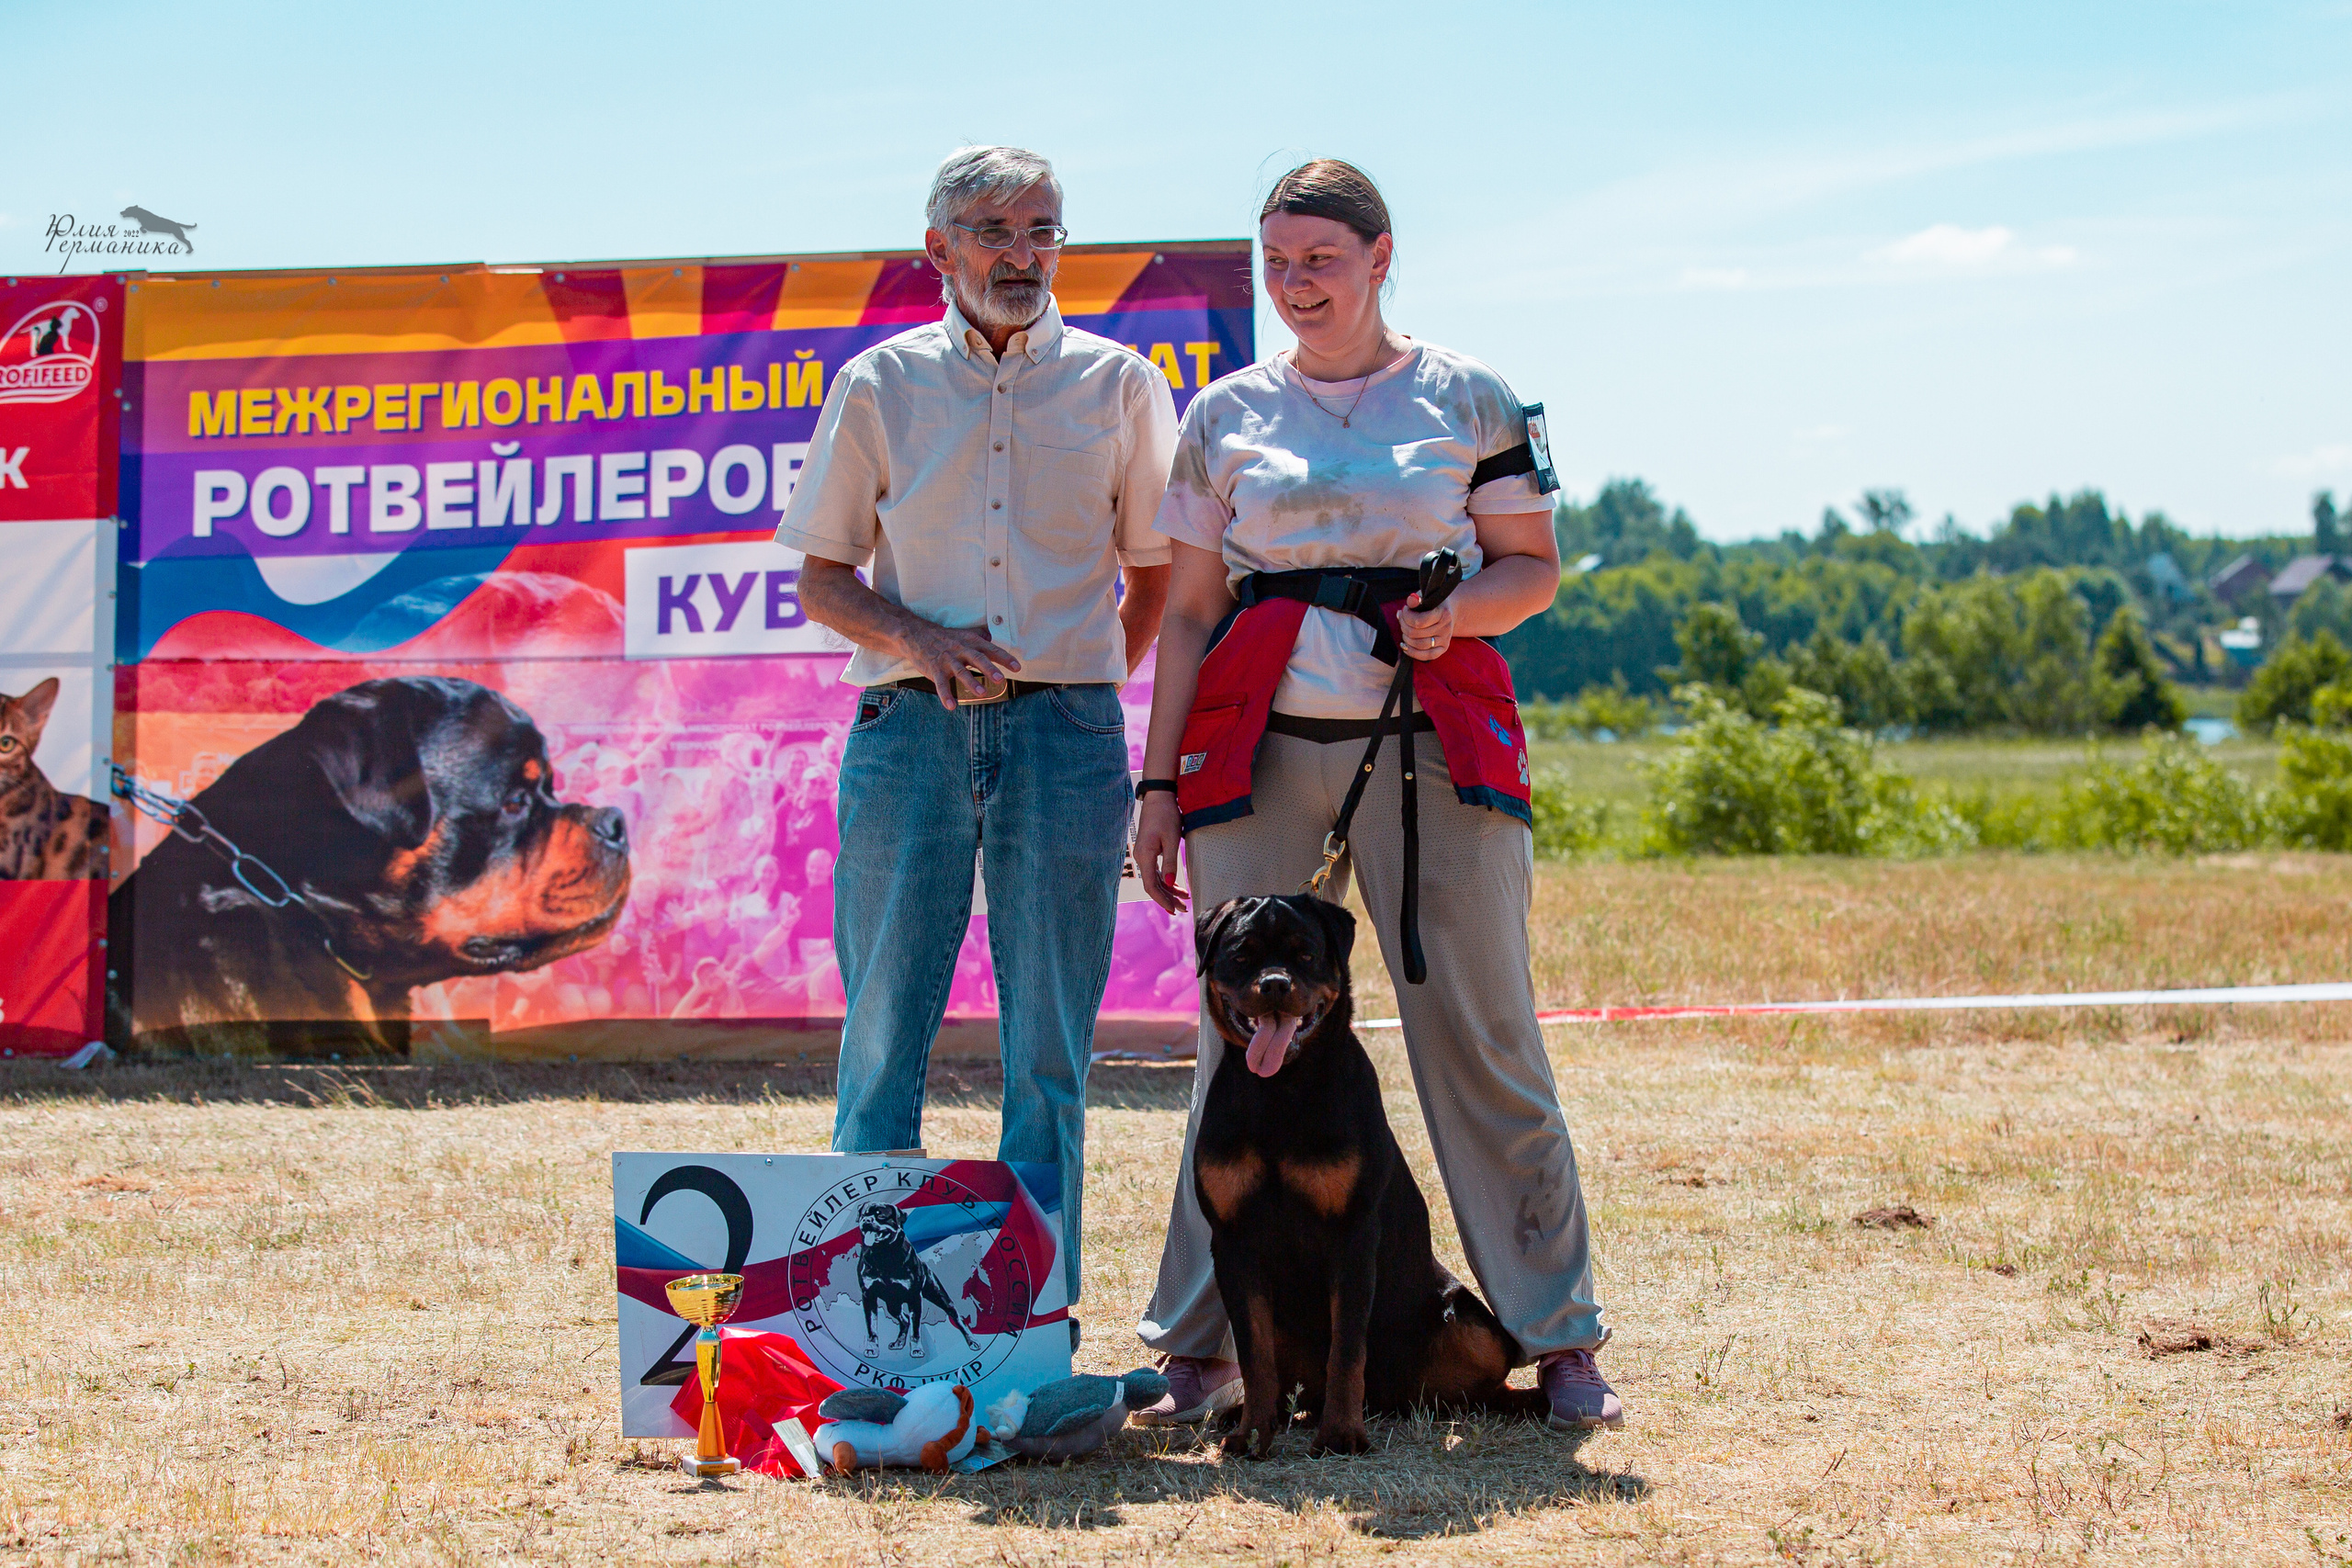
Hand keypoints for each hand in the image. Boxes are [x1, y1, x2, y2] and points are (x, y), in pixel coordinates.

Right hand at [896, 621, 1022, 707]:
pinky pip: (941, 684)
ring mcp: (947, 660)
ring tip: (982, 693)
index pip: (991, 649)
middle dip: (989, 669)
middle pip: (977, 659)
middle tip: (1001, 679)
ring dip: (971, 682)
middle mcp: (961, 650)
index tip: (1017, 668)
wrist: (916, 634)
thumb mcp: (963, 634)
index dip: (1004, 658)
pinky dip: (945, 695)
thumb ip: (979, 636)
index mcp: (971, 642)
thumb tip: (992, 636)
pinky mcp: (935, 669)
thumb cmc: (944, 637)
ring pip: (961, 671)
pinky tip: (951, 706)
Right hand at [1134, 793, 1187, 913]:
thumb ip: (1170, 863)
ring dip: (1169, 890)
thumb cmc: (1166, 815)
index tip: (1173, 909)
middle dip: (1168, 899)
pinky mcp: (1149, 851)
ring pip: (1156, 879)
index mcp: (1145, 856)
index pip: (1151, 886)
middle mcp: (1141, 858)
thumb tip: (1169, 884)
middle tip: (1183, 909)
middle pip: (1153, 885)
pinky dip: (1167, 880)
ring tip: (1184, 900)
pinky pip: (1156, 871)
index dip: (1162, 900)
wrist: (1158, 798)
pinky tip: (1177, 886)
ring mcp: (1144, 855)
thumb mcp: (1171, 839)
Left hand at [1397, 592, 1453, 661]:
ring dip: (1406, 638)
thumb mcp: (1425, 597)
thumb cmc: (1433, 603)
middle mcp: (1446, 628)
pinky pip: (1426, 656)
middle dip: (1404, 626)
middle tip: (1402, 620)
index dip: (1406, 616)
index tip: (1405, 610)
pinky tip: (1405, 646)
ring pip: (1418, 645)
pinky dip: (1412, 653)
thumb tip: (1410, 601)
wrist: (1448, 611)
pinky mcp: (1443, 648)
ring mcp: (1445, 639)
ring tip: (1404, 631)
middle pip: (1415, 633)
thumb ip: (1416, 599)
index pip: (1418, 621)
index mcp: (1443, 614)